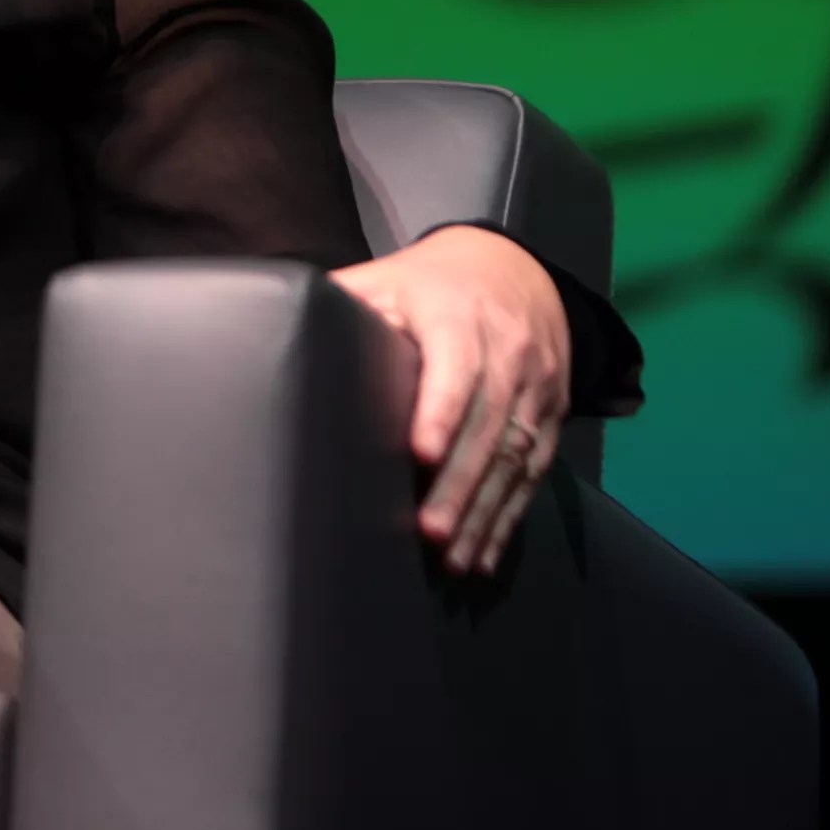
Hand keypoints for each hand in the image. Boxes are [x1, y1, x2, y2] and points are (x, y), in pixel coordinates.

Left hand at [328, 224, 568, 576]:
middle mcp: (507, 351)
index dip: (441, 411)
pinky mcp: (551, 414)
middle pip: (489, 423)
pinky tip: (484, 552)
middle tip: (430, 531)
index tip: (420, 454)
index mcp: (458, 316)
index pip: (457, 367)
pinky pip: (533, 469)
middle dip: (460, 482)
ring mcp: (536, 386)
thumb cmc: (429, 285)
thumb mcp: (386, 279)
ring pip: (515, 455)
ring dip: (485, 511)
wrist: (516, 271)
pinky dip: (509, 515)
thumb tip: (278, 327)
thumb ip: (343, 302)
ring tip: (455, 557)